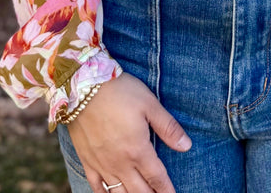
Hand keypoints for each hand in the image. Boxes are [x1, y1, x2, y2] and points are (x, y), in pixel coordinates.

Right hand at [67, 72, 190, 192]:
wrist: (83, 87)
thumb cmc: (120, 92)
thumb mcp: (150, 104)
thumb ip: (168, 127)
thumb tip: (186, 146)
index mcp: (138, 150)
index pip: (157, 178)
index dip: (166, 190)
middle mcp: (120, 163)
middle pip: (140, 191)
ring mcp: (102, 164)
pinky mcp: (87, 161)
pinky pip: (97, 187)